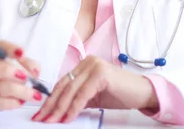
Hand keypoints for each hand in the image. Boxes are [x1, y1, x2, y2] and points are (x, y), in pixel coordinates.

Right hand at [0, 40, 44, 110]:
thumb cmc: (11, 73)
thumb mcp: (21, 65)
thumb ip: (29, 65)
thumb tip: (35, 71)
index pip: (0, 46)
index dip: (11, 49)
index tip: (22, 53)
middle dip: (9, 71)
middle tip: (26, 78)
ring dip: (18, 90)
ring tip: (33, 94)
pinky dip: (11, 102)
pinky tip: (21, 101)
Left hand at [31, 56, 157, 123]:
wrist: (142, 92)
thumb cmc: (120, 94)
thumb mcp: (93, 96)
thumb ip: (77, 98)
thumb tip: (58, 110)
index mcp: (83, 65)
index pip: (62, 83)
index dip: (50, 99)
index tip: (41, 113)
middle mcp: (87, 62)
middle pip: (63, 86)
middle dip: (51, 105)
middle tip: (41, 119)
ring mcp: (94, 66)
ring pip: (71, 90)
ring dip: (59, 108)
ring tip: (52, 121)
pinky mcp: (100, 74)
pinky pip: (82, 94)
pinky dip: (74, 108)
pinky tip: (68, 118)